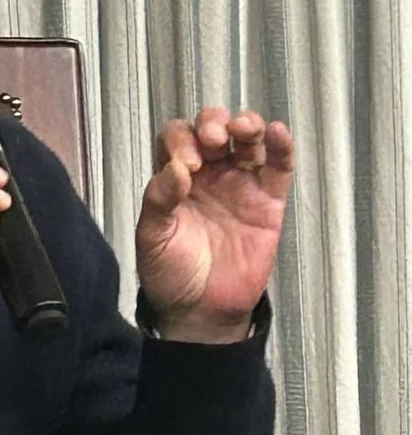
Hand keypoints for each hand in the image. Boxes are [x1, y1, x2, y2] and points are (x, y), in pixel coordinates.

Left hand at [136, 108, 294, 341]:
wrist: (202, 310)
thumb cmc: (171, 272)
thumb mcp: (152, 237)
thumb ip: (159, 201)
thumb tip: (175, 170)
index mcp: (175, 177)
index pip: (177, 138)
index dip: (181, 141)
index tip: (185, 165)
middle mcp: (208, 173)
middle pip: (212, 129)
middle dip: (212, 124)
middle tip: (212, 141)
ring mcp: (240, 184)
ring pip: (247, 140)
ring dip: (247, 125)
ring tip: (243, 129)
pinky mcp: (268, 201)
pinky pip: (278, 167)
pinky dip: (281, 146)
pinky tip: (278, 133)